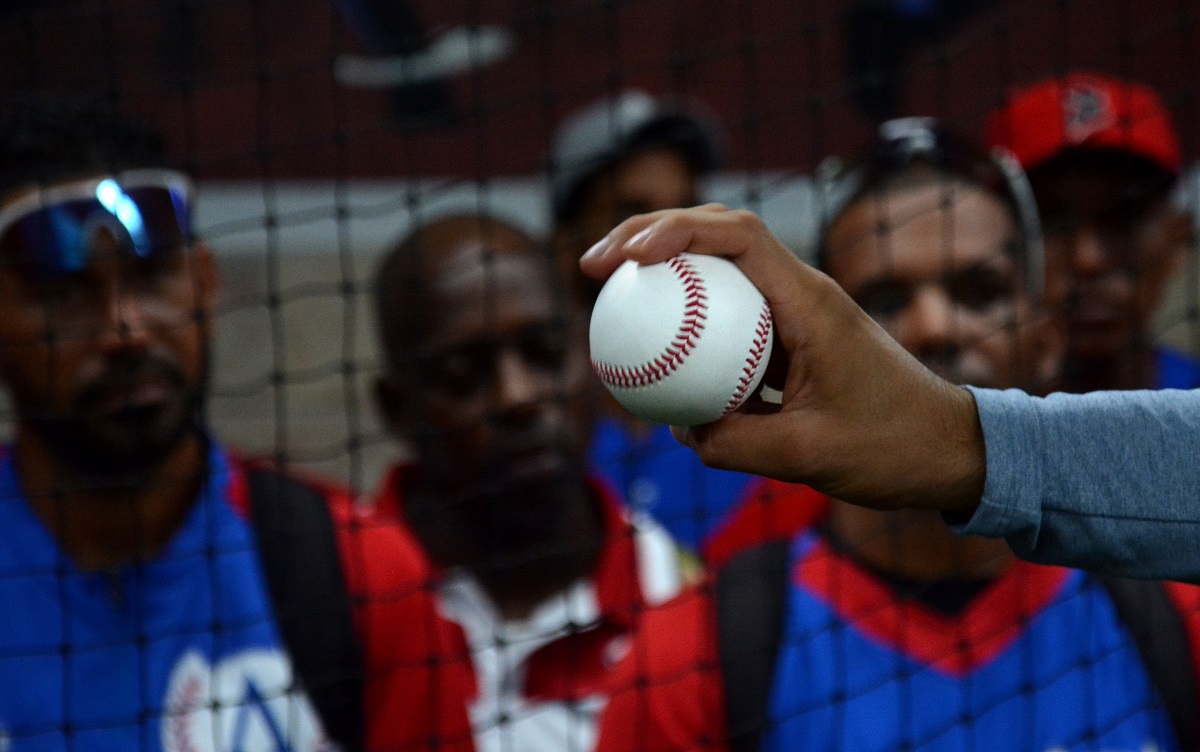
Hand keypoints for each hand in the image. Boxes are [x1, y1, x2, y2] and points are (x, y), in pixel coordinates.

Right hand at [580, 205, 984, 515]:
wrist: (950, 450)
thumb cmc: (893, 447)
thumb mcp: (809, 455)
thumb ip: (736, 445)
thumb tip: (682, 429)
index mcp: (811, 302)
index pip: (738, 237)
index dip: (674, 231)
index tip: (625, 257)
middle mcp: (803, 293)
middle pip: (719, 236)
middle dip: (651, 236)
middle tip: (596, 266)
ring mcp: (798, 314)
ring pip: (722, 272)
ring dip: (667, 274)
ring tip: (613, 298)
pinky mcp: (794, 340)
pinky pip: (733, 320)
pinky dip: (692, 325)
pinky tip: (663, 356)